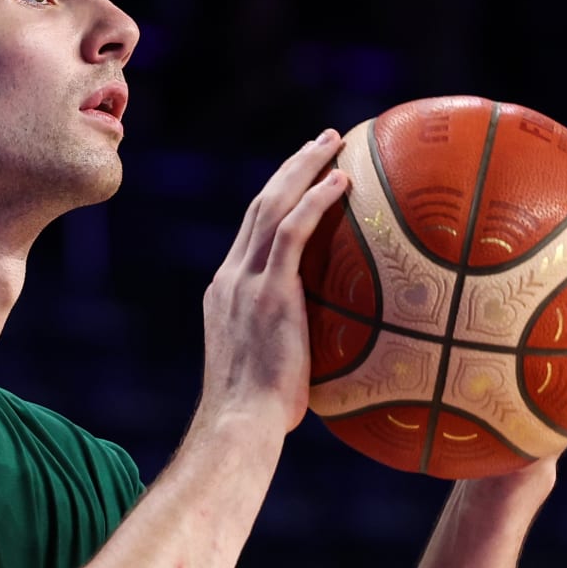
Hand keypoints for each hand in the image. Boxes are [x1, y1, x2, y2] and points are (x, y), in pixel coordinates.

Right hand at [194, 130, 348, 433]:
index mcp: (225, 291)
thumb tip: (332, 347)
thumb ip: (289, 342)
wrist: (241, 424)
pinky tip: (340, 181)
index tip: (299, 176)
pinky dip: (315, 200)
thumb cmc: (261, 414)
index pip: (250, 231)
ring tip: (331, 143)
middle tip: (319, 143)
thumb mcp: (269, 366)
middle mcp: (230, 277)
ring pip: (272, 206)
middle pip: (258, 206)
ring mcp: (246, 282)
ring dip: (303, 168)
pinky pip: (293, 231)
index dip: (274, 196)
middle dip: (289, 169)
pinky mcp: (269, 291)